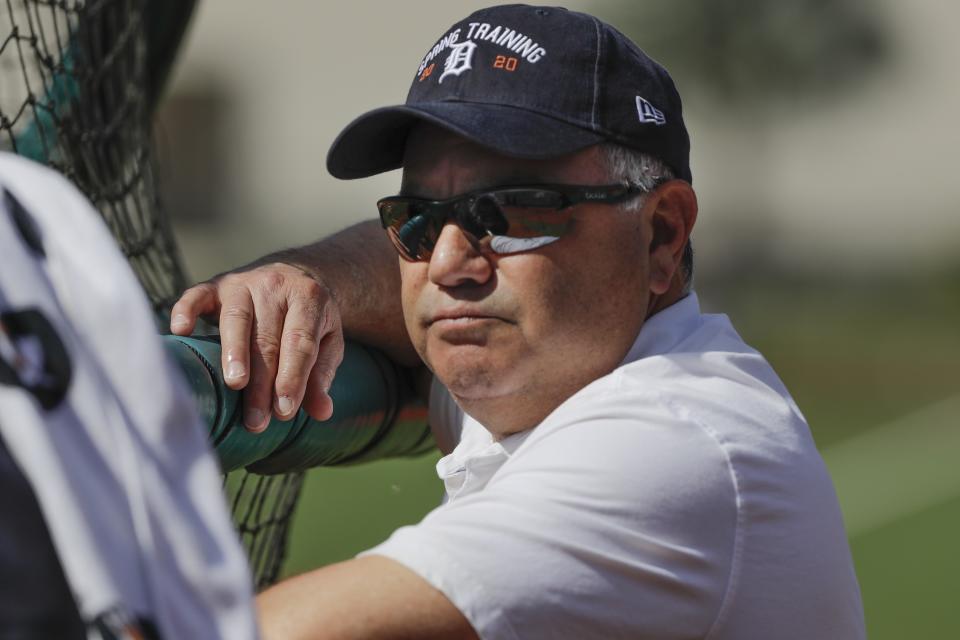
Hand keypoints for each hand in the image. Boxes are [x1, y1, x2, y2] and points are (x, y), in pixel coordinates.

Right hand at [170, 262, 344, 431]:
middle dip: (262, 383)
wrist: (294, 273)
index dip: (292, 378)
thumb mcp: (327, 341)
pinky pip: (197, 295)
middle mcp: (275, 286)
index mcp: (308, 298)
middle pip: (267, 339)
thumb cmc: (309, 318)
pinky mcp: (215, 284)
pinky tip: (181, 330)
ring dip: (234, 354)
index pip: (300, 342)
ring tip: (235, 385)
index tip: (284, 412)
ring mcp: (243, 283)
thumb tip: (323, 412)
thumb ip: (322, 375)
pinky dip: (186, 310)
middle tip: (256, 420)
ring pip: (236, 320)